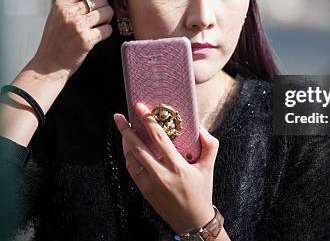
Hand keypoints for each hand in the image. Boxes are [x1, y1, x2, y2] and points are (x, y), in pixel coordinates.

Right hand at [30, 0, 116, 76]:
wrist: (48, 65)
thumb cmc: (55, 40)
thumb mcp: (58, 15)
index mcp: (61, 4)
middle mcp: (69, 12)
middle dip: (104, 7)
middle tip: (99, 18)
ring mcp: (78, 26)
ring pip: (107, 12)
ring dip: (107, 20)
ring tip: (97, 27)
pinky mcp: (86, 40)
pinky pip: (108, 29)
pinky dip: (106, 32)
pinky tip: (97, 36)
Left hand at [114, 103, 218, 233]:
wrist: (192, 221)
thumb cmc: (201, 192)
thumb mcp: (209, 167)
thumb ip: (210, 145)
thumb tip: (201, 128)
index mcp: (177, 167)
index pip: (159, 138)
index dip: (148, 121)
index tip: (140, 108)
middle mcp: (161, 174)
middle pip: (138, 147)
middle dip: (125, 130)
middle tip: (119, 116)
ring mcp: (150, 183)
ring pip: (131, 158)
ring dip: (125, 142)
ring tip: (123, 129)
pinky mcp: (145, 190)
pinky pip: (132, 169)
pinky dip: (128, 156)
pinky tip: (129, 147)